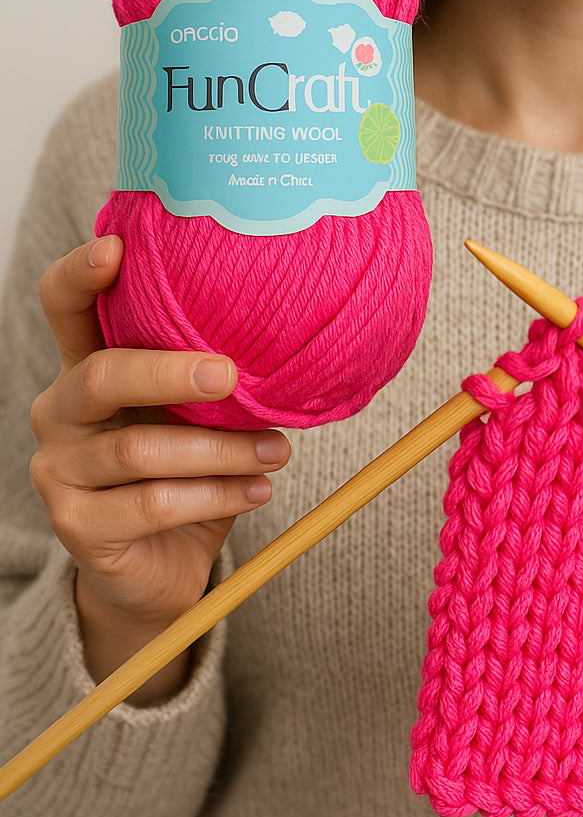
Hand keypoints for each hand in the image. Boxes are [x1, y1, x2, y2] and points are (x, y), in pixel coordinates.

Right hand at [30, 235, 290, 699]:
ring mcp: (59, 469)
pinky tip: (257, 490)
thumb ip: (212, 375)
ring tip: (276, 450)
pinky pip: (154, 503)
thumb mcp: (197, 413)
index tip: (117, 247)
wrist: (160, 569)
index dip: (80, 273)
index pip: (64, 305)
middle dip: (170, 372)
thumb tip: (288, 332)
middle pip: (100, 375)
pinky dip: (217, 496)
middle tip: (230, 374)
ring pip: (141, 449)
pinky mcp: (75, 525)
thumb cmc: (186, 470)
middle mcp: (59, 410)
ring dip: (221, 449)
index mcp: (86, 365)